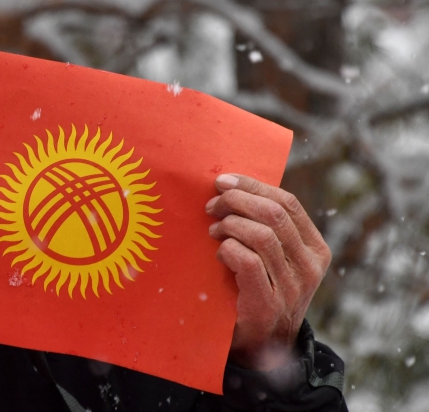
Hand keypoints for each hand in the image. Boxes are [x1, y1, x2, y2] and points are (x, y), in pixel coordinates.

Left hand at [206, 173, 330, 370]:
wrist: (258, 346)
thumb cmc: (257, 290)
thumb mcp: (272, 257)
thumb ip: (264, 226)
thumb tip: (231, 185)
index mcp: (315, 249)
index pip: (288, 203)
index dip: (253, 186)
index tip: (223, 180)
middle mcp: (310, 267)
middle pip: (274, 214)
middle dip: (236, 201)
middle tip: (211, 205)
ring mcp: (292, 288)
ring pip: (262, 235)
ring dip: (229, 224)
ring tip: (212, 230)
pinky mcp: (268, 305)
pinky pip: (248, 262)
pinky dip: (228, 249)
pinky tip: (218, 253)